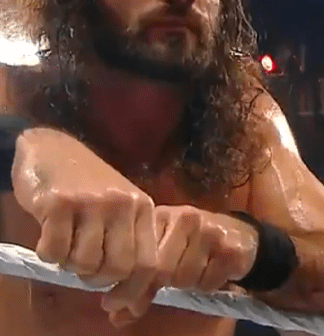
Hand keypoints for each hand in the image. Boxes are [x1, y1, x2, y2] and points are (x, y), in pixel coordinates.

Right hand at [11, 127, 157, 286]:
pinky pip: (55, 251)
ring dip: (70, 264)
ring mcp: (92, 202)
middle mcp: (123, 204)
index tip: (115, 302)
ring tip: (67, 244)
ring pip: (86, 263)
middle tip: (84, 267)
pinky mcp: (59, 202)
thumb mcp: (119, 208)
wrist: (51, 147)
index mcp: (142, 208)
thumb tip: (131, 300)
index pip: (149, 264)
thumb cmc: (87, 184)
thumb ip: (129, 244)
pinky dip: (49, 253)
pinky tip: (49, 235)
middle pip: (119, 268)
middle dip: (98, 279)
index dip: (134, 291)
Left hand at [101, 205, 257, 325]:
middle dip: (161, 286)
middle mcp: (185, 217)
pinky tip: (212, 271)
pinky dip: (208, 284)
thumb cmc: (194, 246)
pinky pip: (208, 282)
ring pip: (184, 278)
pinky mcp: (231, 246)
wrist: (241, 235)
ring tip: (195, 271)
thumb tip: (116, 315)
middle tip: (170, 285)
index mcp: (161, 216)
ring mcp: (210, 230)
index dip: (127, 287)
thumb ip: (140, 283)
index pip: (138, 258)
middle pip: (161, 270)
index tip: (116, 305)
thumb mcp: (163, 255)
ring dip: (189, 284)